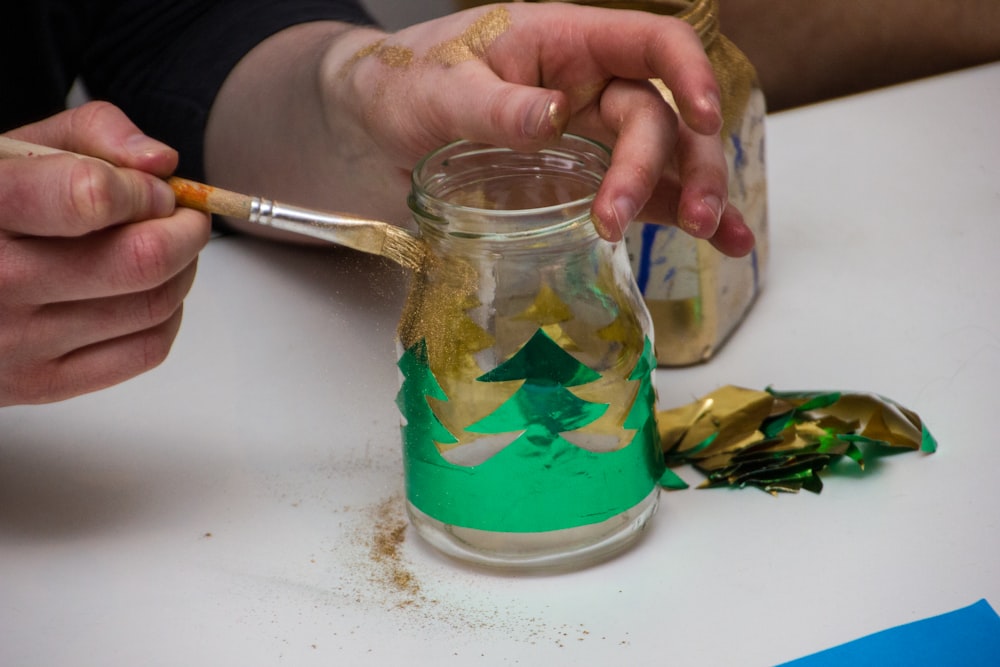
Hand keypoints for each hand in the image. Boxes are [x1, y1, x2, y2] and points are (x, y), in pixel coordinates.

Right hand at [0, 101, 209, 405]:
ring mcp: (18, 340)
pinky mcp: (41, 383)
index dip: (144, 190)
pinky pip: (147, 351)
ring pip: (154, 305)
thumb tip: (162, 163)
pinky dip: (168, 316)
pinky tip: (147, 291)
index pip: (90, 197)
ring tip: (165, 248)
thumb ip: (91, 134)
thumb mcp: (14, 151)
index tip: (155, 187)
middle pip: (142, 260)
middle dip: (186, 231)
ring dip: (183, 271)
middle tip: (185, 217)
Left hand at [328, 3, 752, 254]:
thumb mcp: (440, 90)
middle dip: (678, 164)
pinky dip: (674, 216)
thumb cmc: (405, 84)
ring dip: (692, 193)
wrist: (374, 122)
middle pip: (660, 116)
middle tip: (684, 217)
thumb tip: (551, 118)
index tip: (703, 118)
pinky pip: (638, 193)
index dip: (689, 74)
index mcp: (565, 42)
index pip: (650, 43)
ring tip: (714, 234)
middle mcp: (589, 86)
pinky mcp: (579, 178)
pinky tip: (718, 241)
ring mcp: (588, 136)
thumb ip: (494, 107)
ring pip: (661, 159)